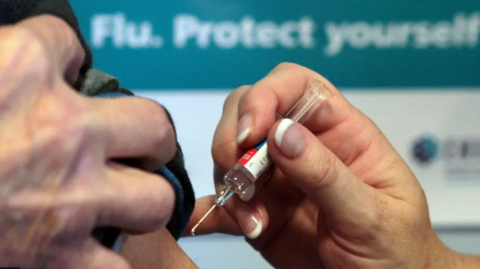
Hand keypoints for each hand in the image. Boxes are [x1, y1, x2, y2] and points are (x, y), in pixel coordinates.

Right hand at [0, 15, 175, 267]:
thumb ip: (0, 61)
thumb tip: (29, 53)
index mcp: (18, 71)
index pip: (66, 45)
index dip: (61, 60)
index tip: (56, 74)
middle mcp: (60, 133)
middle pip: (152, 124)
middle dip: (145, 135)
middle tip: (130, 145)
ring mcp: (68, 201)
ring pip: (155, 198)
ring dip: (142, 200)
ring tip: (122, 200)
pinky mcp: (54, 262)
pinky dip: (108, 263)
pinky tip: (93, 252)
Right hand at [187, 63, 457, 268]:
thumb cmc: (396, 247)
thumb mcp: (371, 213)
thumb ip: (326, 174)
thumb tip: (282, 133)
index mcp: (340, 132)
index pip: (295, 86)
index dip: (266, 96)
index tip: (251, 132)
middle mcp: (302, 147)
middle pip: (248, 112)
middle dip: (234, 142)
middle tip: (243, 181)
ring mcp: (276, 179)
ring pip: (229, 157)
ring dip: (229, 186)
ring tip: (253, 222)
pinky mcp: (259, 211)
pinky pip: (223, 202)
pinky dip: (209, 210)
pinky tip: (205, 222)